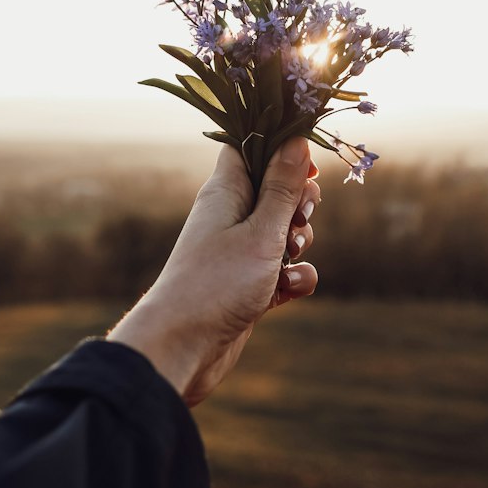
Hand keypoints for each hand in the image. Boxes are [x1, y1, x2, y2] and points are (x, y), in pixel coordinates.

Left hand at [107, 136, 320, 406]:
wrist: (182, 348)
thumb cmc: (216, 284)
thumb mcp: (260, 232)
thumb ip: (282, 187)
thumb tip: (296, 138)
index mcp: (226, 191)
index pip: (250, 147)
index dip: (281, 150)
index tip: (305, 168)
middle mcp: (231, 216)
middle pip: (277, 190)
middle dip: (300, 205)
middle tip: (297, 221)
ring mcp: (239, 251)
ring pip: (285, 232)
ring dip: (299, 243)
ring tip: (287, 258)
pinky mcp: (248, 284)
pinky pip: (283, 271)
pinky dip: (292, 279)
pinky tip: (286, 291)